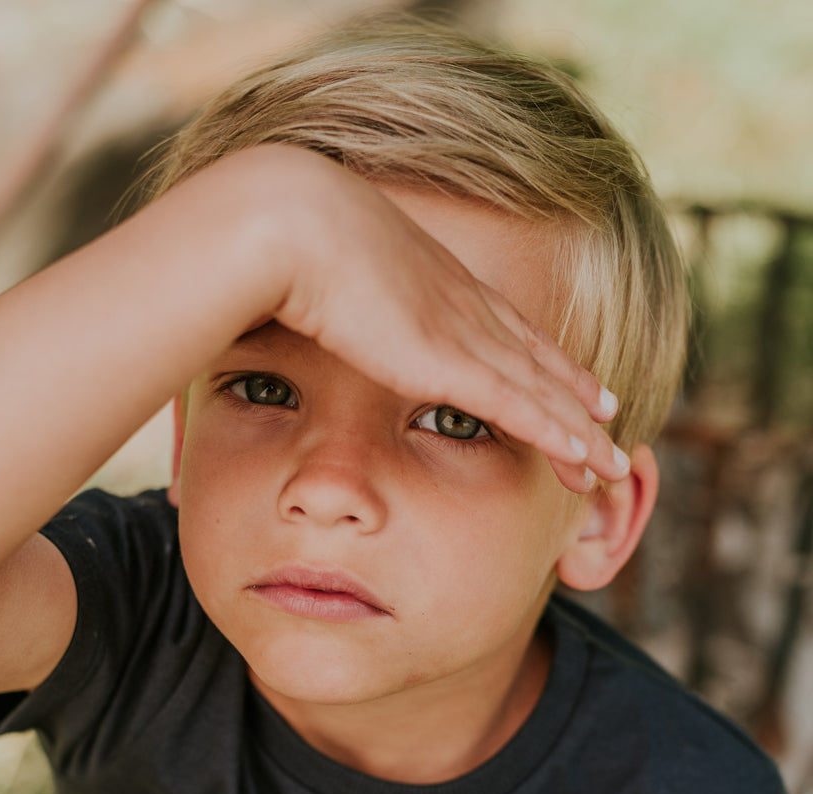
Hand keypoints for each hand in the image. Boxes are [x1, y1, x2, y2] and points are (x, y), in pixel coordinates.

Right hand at [263, 147, 624, 491]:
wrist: (294, 224)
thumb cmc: (291, 238)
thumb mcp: (323, 266)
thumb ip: (334, 293)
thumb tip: (313, 304)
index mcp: (436, 281)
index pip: (504, 327)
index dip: (538, 356)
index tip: (564, 376)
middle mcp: (463, 304)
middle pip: (534, 361)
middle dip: (573, 397)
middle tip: (609, 421)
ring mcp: (463, 332)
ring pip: (542, 392)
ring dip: (580, 431)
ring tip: (613, 460)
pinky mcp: (451, 364)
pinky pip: (522, 409)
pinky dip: (559, 436)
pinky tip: (588, 458)